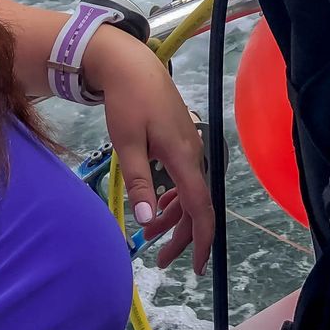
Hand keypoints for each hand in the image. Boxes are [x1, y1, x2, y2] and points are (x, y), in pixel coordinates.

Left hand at [83, 27, 214, 273]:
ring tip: (148, 237)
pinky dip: (171, 197)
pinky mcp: (179, 140)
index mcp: (183, 156)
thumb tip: (147, 218)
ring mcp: (188, 146)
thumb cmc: (127, 101)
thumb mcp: (127, 142)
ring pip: (189, 192)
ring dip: (172, 217)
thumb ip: (139, 181)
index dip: (202, 239)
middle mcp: (192, 153)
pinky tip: (156, 205)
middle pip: (196, 204)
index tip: (196, 266)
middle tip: (162, 261)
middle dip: (182, 236)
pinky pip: (183, 177)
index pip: (201, 207)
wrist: (130, 64)